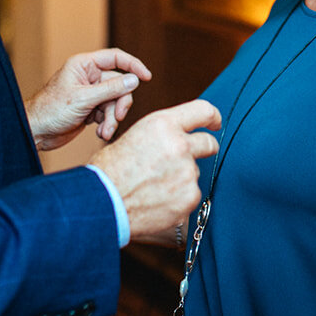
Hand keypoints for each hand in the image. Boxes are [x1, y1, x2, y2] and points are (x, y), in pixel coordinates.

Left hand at [26, 48, 152, 151]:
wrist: (36, 132)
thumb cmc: (51, 110)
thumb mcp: (83, 99)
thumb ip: (111, 89)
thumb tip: (134, 80)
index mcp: (84, 66)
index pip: (115, 58)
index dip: (133, 66)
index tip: (147, 77)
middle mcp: (88, 77)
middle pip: (119, 85)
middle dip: (119, 104)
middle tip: (117, 118)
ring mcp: (90, 94)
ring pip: (115, 102)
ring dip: (112, 118)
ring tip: (104, 133)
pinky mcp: (90, 109)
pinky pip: (108, 113)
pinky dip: (106, 124)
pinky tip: (98, 133)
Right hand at [90, 99, 219, 245]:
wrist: (100, 204)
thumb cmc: (108, 171)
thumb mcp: (134, 136)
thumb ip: (163, 134)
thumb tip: (179, 136)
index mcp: (164, 124)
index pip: (203, 111)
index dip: (213, 117)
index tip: (215, 123)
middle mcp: (180, 146)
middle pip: (208, 144)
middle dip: (203, 150)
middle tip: (184, 161)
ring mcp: (187, 174)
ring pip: (195, 173)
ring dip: (182, 179)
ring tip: (153, 188)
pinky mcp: (189, 198)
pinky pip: (191, 196)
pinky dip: (178, 200)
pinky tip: (156, 202)